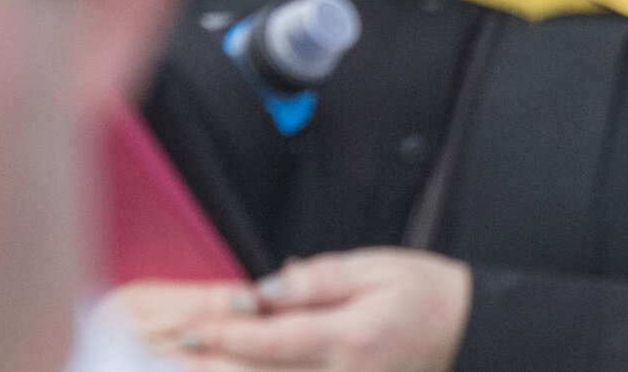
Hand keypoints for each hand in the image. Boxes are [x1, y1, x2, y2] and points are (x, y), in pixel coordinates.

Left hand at [117, 253, 469, 371]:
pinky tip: (229, 371)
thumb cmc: (423, 295)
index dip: (224, 332)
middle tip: (163, 354)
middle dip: (208, 366)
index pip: (271, 338)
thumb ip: (318, 279)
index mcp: (351, 336)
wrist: (464, 332)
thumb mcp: (378, 266)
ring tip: (185, 364)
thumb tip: (267, 290)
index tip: (186, 326)